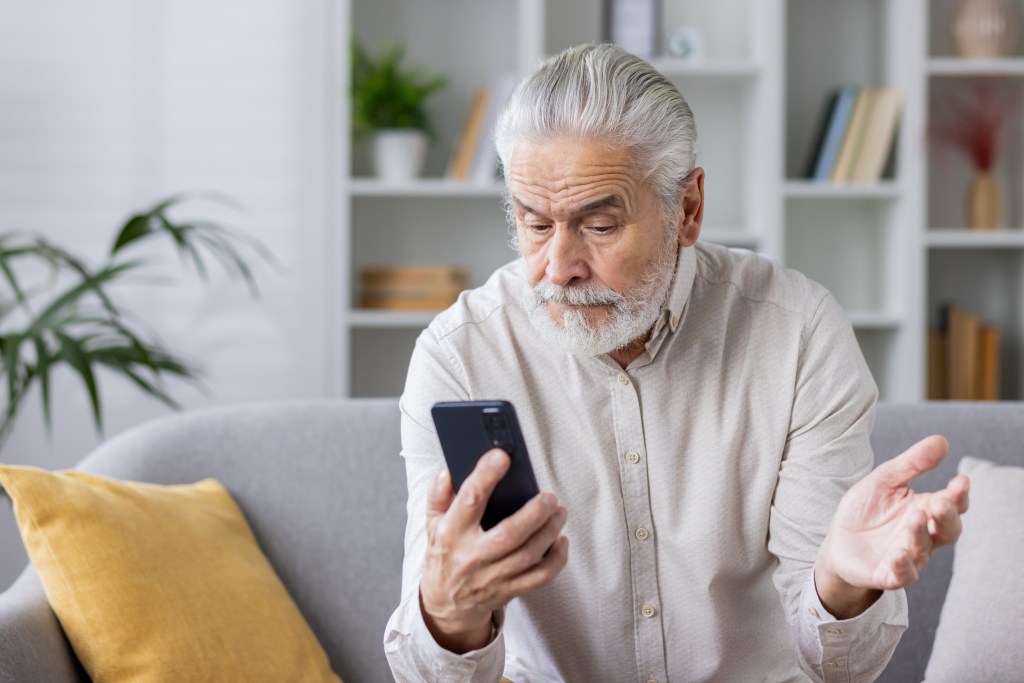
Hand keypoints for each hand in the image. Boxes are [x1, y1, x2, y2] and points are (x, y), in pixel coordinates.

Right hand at [420, 449, 568, 652]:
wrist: (444, 605)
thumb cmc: (443, 556)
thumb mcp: (432, 524)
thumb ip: (438, 497)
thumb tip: (448, 473)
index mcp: (451, 534)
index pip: (469, 501)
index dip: (485, 476)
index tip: (501, 457)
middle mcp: (471, 557)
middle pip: (509, 534)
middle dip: (534, 513)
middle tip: (549, 497)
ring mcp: (491, 577)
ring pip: (528, 555)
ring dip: (549, 532)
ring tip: (559, 512)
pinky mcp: (507, 591)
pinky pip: (538, 578)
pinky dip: (556, 560)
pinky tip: (561, 542)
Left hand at [815, 435, 969, 618]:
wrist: (838, 542)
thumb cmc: (867, 510)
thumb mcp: (884, 481)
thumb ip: (911, 463)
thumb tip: (941, 440)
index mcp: (926, 510)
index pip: (952, 504)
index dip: (959, 495)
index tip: (961, 481)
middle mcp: (923, 535)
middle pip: (948, 530)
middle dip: (947, 516)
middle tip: (941, 502)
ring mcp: (908, 557)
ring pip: (923, 549)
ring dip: (920, 534)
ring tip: (916, 516)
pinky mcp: (887, 574)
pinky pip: (901, 575)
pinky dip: (902, 567)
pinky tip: (898, 554)